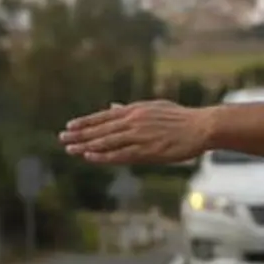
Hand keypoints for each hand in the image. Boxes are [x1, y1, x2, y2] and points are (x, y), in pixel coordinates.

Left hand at [60, 100, 211, 164]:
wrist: (200, 126)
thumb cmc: (180, 118)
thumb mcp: (153, 107)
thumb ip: (130, 108)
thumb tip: (112, 106)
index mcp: (135, 110)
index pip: (104, 116)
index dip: (86, 121)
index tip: (70, 125)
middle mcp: (133, 121)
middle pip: (101, 129)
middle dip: (80, 134)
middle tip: (62, 138)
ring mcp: (139, 136)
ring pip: (106, 141)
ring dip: (86, 145)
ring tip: (70, 149)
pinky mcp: (146, 151)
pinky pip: (120, 154)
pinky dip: (103, 156)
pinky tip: (90, 157)